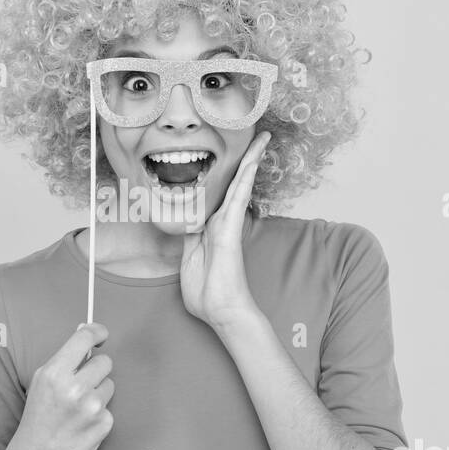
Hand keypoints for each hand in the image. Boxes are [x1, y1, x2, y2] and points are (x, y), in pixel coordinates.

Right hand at [2, 323, 114, 449]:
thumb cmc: (38, 416)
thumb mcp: (41, 382)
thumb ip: (64, 359)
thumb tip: (86, 332)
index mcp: (55, 373)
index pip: (84, 339)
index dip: (96, 332)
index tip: (101, 334)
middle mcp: (75, 388)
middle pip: (105, 362)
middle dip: (96, 369)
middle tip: (83, 383)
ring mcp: (92, 407)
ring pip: (110, 384)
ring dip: (98, 393)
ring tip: (78, 408)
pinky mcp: (104, 424)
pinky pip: (110, 407)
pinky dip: (99, 414)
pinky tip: (82, 424)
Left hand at [179, 131, 270, 331]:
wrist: (221, 312)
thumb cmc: (207, 293)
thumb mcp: (189, 260)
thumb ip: (190, 238)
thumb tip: (186, 221)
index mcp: (211, 228)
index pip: (219, 194)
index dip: (226, 174)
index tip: (230, 156)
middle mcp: (222, 222)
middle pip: (235, 184)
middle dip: (246, 160)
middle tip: (258, 137)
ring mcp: (228, 225)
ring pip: (240, 186)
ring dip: (251, 161)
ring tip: (262, 139)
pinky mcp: (230, 231)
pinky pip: (238, 199)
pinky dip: (245, 179)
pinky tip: (252, 162)